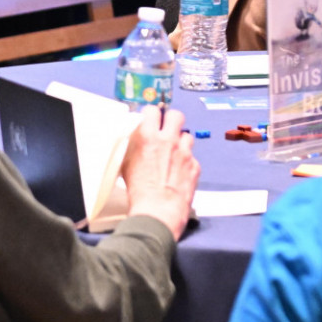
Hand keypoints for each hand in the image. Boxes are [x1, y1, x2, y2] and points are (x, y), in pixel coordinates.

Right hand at [121, 108, 199, 238]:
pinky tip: (178, 171)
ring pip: (187, 135)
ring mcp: (184, 153)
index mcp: (149, 137)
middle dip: (171, 119)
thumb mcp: (126, 163)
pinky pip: (192, 156)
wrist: (158, 211)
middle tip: (167, 127)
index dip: (151, 113)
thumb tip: (135, 136)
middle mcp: (169, 141)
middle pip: (176, 115)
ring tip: (174, 152)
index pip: (153, 110)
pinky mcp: (195, 166)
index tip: (151, 118)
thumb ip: (133, 145)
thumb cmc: (139, 191)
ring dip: (181, 141)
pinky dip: (186, 161)